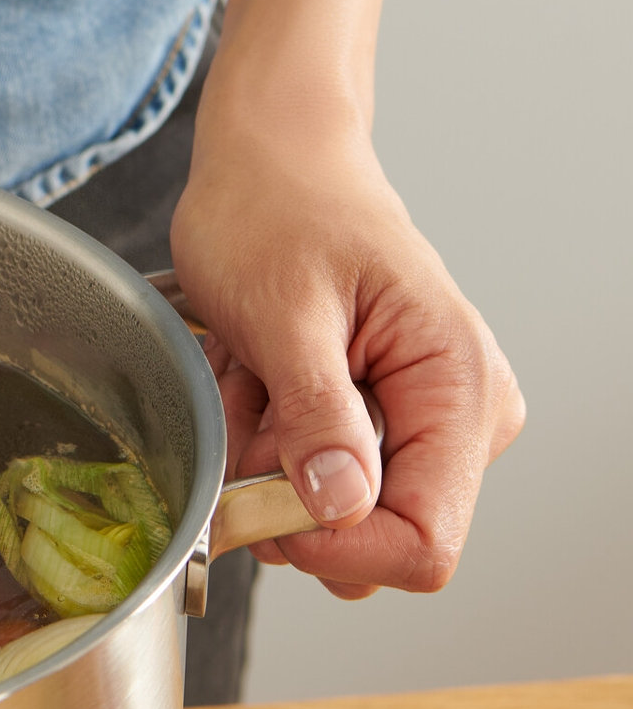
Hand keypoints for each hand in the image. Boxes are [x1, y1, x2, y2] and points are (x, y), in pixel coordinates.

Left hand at [172, 92, 523, 597]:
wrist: (273, 162)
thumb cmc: (279, 209)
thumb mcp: (283, 308)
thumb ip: (315, 411)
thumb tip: (342, 506)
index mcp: (459, 388)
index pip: (425, 541)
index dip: (335, 546)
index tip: (258, 496)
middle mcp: (460, 417)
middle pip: (370, 532)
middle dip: (281, 481)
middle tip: (249, 387)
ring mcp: (421, 422)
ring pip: (325, 506)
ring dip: (261, 451)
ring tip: (250, 365)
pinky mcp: (379, 421)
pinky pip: (308, 472)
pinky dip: (262, 433)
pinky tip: (255, 371)